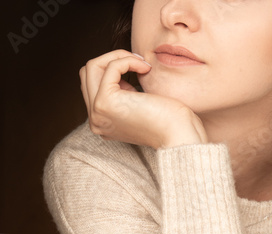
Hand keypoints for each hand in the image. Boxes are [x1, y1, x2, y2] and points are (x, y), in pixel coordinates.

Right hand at [79, 50, 207, 148]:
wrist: (179, 135)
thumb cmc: (169, 121)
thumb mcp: (139, 105)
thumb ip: (124, 93)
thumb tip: (115, 71)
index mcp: (103, 122)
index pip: (93, 84)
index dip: (115, 71)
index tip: (139, 68)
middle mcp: (96, 121)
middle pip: (89, 73)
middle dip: (114, 60)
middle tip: (140, 62)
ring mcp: (98, 113)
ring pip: (93, 67)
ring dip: (119, 57)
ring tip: (142, 64)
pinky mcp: (105, 102)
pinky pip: (110, 67)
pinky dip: (128, 60)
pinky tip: (146, 68)